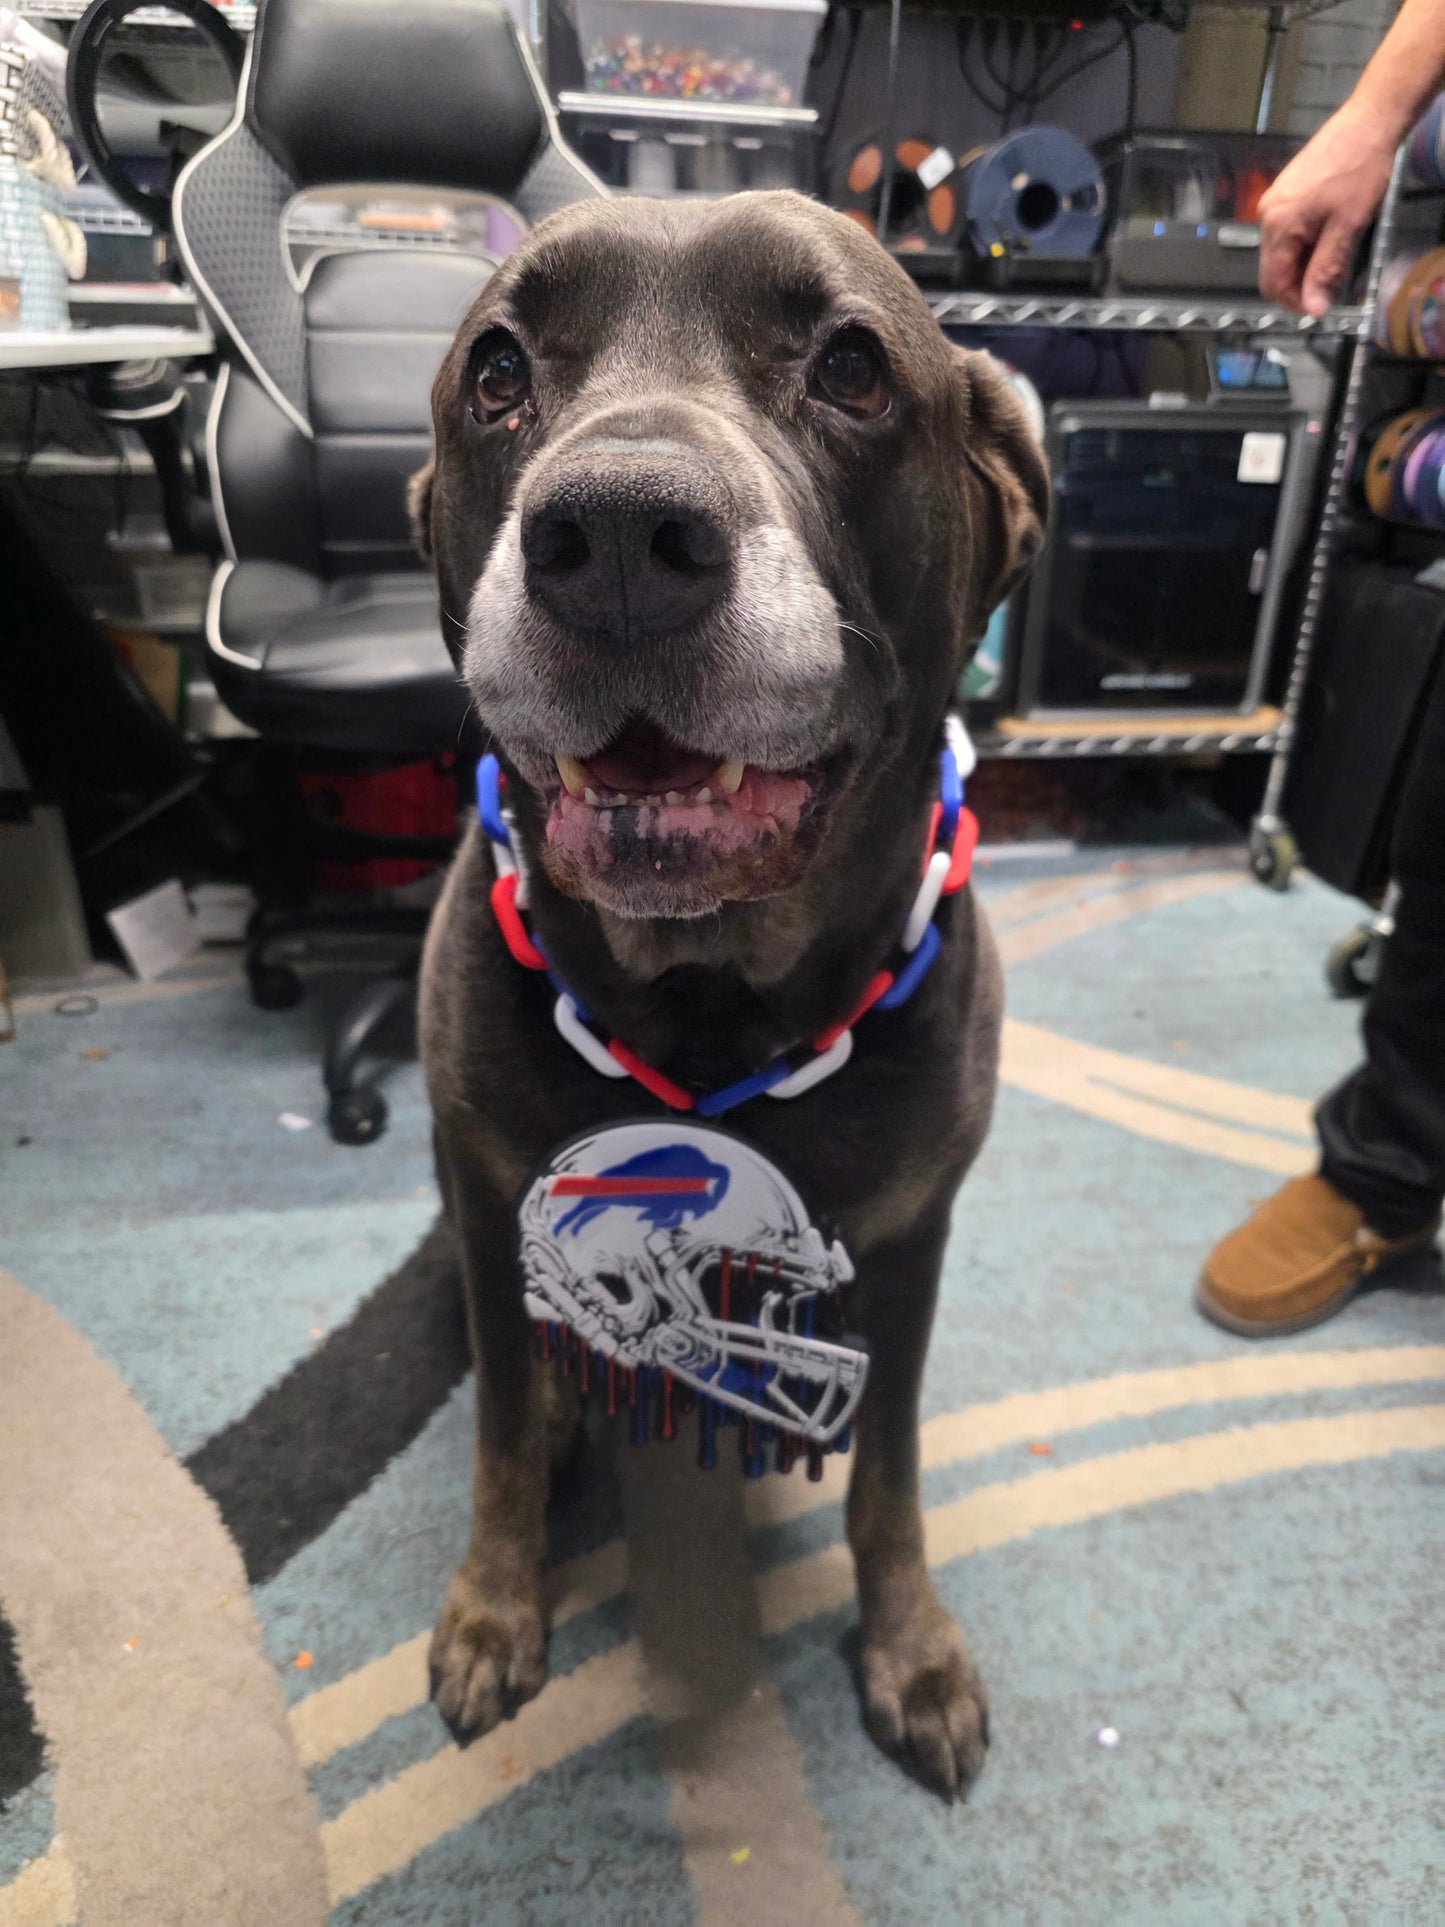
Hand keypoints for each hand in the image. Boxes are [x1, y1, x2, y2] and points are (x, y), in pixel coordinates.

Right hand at [1258, 105, 1397, 314]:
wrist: (1368, 122)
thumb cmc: (1360, 171)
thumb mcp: (1347, 228)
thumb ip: (1325, 270)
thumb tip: (1314, 308)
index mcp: (1278, 226)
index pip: (1272, 283)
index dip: (1295, 302)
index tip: (1321, 305)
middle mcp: (1267, 215)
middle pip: (1274, 268)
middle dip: (1300, 282)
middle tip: (1332, 282)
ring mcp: (1274, 201)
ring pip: (1282, 250)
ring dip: (1304, 262)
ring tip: (1336, 252)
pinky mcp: (1285, 192)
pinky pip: (1287, 231)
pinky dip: (1305, 242)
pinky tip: (1329, 232)